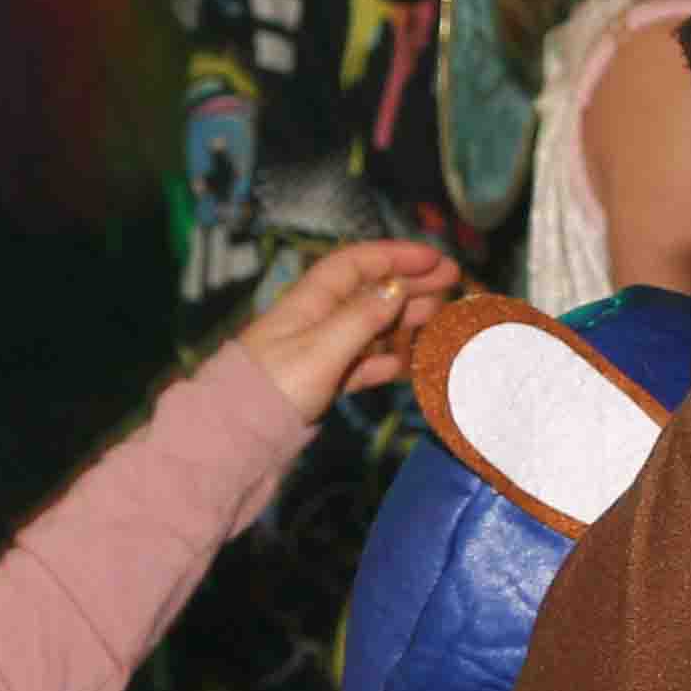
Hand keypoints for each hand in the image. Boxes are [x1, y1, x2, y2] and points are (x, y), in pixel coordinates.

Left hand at [233, 238, 454, 415]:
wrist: (239, 435)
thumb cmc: (276, 386)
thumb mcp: (322, 349)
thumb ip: (361, 318)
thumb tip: (396, 287)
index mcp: (310, 300)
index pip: (357, 263)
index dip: (396, 255)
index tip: (434, 258)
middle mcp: (316, 319)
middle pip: (368, 290)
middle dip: (409, 282)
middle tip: (451, 282)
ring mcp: (319, 350)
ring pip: (369, 325)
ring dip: (403, 318)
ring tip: (439, 316)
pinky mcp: (321, 380)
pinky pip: (360, 362)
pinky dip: (384, 359)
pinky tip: (405, 363)